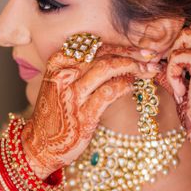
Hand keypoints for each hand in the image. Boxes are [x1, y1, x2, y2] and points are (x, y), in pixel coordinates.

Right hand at [21, 38, 160, 178]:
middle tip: (150, 57)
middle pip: (104, 54)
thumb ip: (82, 68)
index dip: (119, 45)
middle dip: (131, 54)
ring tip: (147, 71)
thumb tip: (117, 56)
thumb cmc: (55, 112)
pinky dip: (125, 86)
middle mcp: (63, 75)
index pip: (94, 45)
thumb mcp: (60, 83)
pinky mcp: (83, 114)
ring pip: (107, 68)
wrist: (40, 144)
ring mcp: (72, 95)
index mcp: (58, 63)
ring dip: (132, 67)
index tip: (138, 49)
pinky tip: (132, 86)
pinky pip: (110, 92)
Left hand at [156, 18, 190, 189]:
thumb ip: (175, 71)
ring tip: (180, 86)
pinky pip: (177, 55)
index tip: (170, 65)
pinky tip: (181, 92)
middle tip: (168, 72)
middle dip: (175, 47)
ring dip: (174, 60)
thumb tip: (154, 63)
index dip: (181, 44)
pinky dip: (172, 73)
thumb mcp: (189, 88)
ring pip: (184, 36)